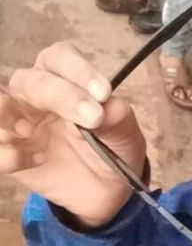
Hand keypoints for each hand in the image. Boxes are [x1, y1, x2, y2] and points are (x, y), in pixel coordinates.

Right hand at [0, 43, 146, 228]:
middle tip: (93, 118)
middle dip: (60, 95)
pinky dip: (8, 154)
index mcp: (65, 78)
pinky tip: (37, 161)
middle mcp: (36, 95)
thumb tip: (110, 106)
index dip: (78, 70)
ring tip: (29, 130)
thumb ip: (117, 118)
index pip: (59, 58)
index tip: (104, 93)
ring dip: (7, 113)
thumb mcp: (125, 133)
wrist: (106, 187)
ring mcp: (18, 125)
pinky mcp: (10, 155)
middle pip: (30, 81)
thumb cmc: (113, 146)